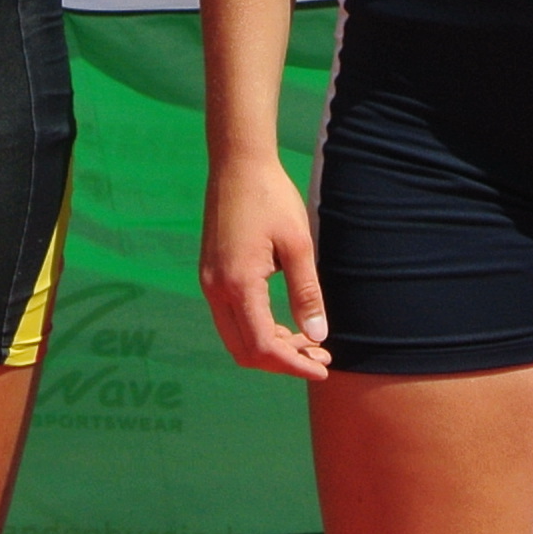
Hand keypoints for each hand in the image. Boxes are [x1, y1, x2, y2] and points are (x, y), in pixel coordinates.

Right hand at [198, 155, 330, 377]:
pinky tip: (287, 323)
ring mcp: (209, 283)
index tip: (323, 369)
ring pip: (237, 338)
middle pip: (245, 351)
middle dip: (283, 362)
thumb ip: (307, 293)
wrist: (238, 164)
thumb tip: (318, 336)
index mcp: (238, 284)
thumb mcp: (298, 244)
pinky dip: (259, 330)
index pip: (263, 346)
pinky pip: (232, 319)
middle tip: (321, 356)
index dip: (293, 365)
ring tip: (310, 342)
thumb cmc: (271, 198)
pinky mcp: (211, 276)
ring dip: (271, 347)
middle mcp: (216, 290)